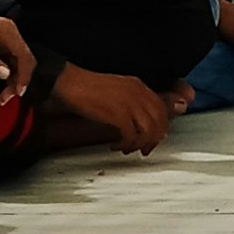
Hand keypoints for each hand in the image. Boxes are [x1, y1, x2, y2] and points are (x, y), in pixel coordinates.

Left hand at [0, 0, 32, 98]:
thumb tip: (6, 74)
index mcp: (4, 29)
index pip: (24, 55)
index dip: (24, 76)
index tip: (17, 93)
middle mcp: (8, 31)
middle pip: (24, 59)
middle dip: (19, 79)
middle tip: (7, 97)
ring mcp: (2, 35)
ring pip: (17, 60)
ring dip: (14, 78)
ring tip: (3, 95)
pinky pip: (8, 58)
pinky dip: (7, 72)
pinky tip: (0, 82)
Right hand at [53, 64, 172, 153]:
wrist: (72, 84)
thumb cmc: (88, 89)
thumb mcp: (117, 90)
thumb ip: (131, 102)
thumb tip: (140, 122)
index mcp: (138, 86)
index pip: (161, 108)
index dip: (160, 126)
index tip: (154, 137)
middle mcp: (138, 93)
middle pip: (159, 121)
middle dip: (154, 139)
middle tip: (145, 149)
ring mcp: (130, 103)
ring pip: (149, 130)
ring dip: (140, 144)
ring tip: (128, 149)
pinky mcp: (119, 114)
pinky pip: (132, 135)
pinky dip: (126, 145)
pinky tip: (116, 146)